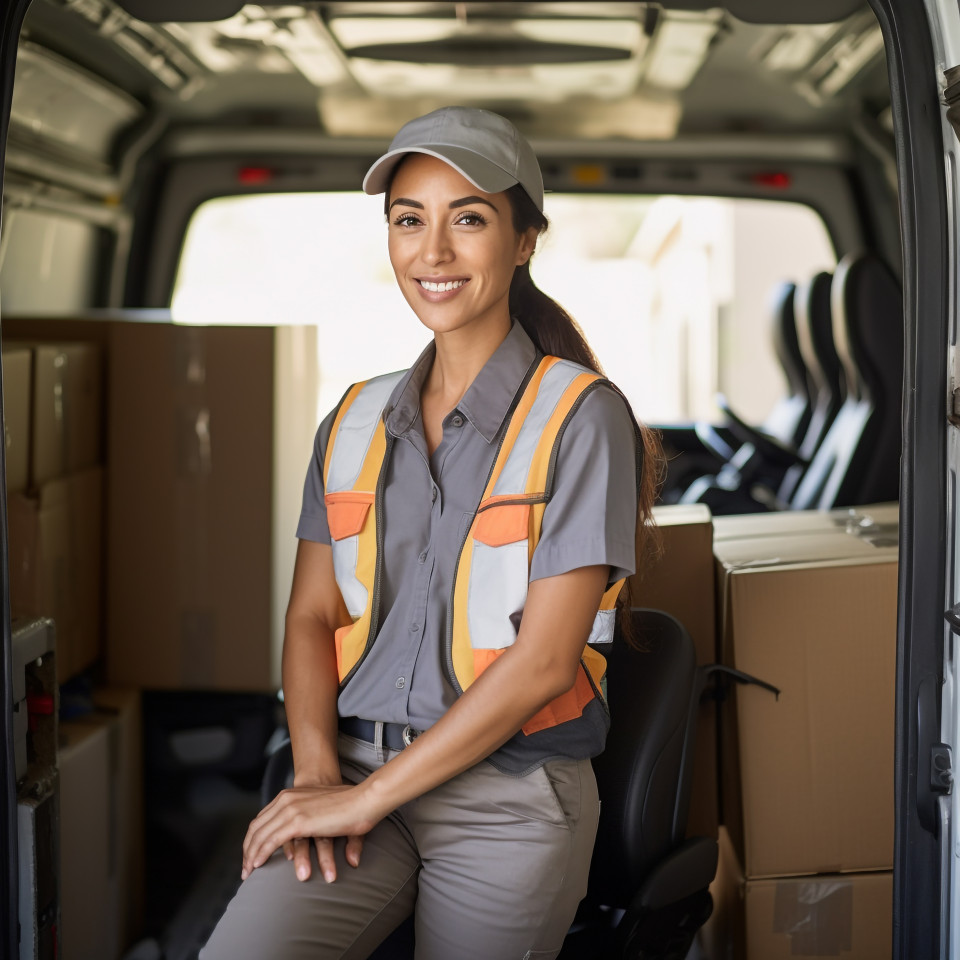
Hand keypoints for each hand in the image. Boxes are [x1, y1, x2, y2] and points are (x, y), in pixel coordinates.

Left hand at [241, 781, 379, 881]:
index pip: (262, 818)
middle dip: (247, 849)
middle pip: (256, 827)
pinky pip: (271, 841)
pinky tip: (257, 866)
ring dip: (250, 856)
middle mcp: (286, 800)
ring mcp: (291, 810)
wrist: (363, 799)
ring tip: (248, 873)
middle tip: (245, 869)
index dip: (253, 838)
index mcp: (290, 795)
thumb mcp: (324, 810)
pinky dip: (260, 854)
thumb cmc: (350, 805)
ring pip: (260, 835)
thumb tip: (306, 837)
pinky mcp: (298, 822)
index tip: (250, 854)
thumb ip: (314, 822)